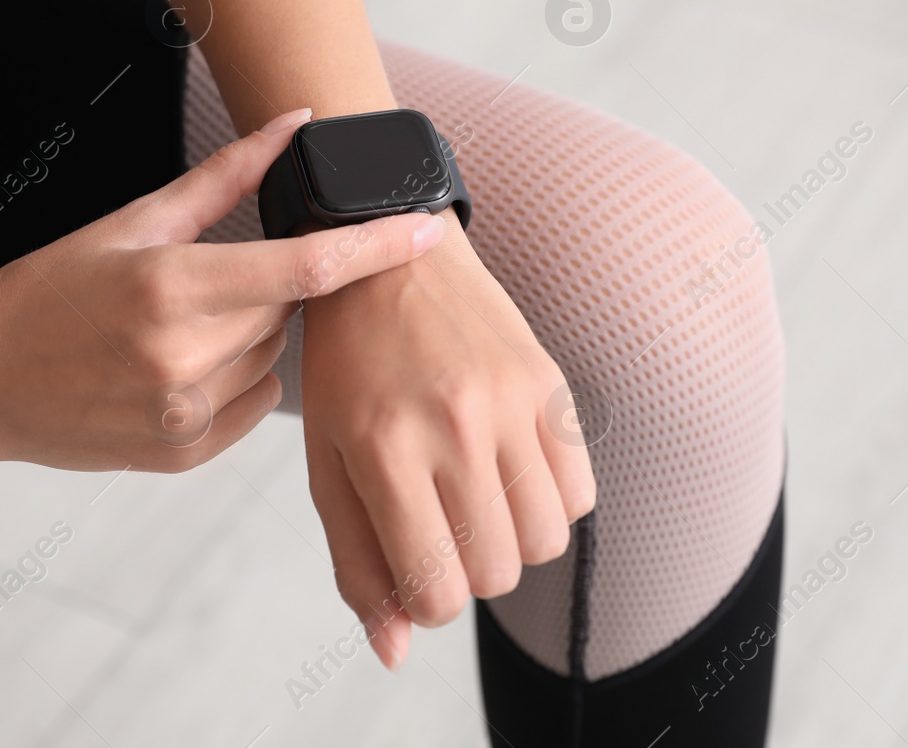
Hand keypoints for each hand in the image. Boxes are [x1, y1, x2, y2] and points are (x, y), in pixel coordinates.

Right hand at [0, 108, 447, 472]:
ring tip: (179, 327)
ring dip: (252, 335)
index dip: (377, 244)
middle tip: (212, 278)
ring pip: (275, 359)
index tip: (427, 225)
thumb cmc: (50, 290)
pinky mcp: (185, 454)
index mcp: (172, 287)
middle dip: (272, 286)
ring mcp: (186, 415)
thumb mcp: (132, 222)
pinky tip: (177, 367)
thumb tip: (295, 124)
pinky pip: (255, 403)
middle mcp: (185, 357)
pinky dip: (237, 379)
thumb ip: (225, 177)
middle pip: (290, 309)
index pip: (306, 266)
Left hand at [301, 217, 596, 667]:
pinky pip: (580, 493)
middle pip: (496, 574)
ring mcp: (509, 400)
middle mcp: (452, 424)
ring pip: (546, 542)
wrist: (386, 255)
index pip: (436, 589)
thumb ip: (357, 563)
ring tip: (477, 500)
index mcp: (382, 447)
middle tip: (441, 524)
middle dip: (467, 571)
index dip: (426, 602)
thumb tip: (394, 652)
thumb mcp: (327, 463)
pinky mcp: (548, 383)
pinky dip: (551, 504)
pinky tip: (511, 471)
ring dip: (512, 543)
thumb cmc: (346, 368)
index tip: (415, 567)